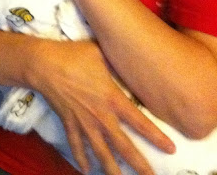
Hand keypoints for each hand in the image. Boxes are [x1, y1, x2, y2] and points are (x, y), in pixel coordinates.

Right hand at [28, 39, 175, 174]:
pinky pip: (76, 145)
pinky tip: (86, 170)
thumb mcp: (101, 53)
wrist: (45, 64)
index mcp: (112, 98)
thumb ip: (117, 62)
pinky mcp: (69, 123)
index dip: (156, 137)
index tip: (170, 149)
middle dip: (139, 164)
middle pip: (123, 146)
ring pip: (101, 152)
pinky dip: (81, 159)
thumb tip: (131, 58)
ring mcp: (84, 123)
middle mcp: (100, 116)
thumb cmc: (74, 55)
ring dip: (112, 169)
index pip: (139, 122)